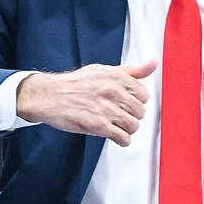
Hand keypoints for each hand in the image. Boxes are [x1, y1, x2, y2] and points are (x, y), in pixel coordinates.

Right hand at [16, 60, 156, 145]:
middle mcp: (114, 92)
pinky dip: (121, 140)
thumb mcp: (104, 70)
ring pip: (134, 126)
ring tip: (115, 125)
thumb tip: (153, 64)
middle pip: (140, 112)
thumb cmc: (75, 83)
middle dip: (131, 115)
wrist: (49, 95)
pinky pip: (123, 138)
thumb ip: (131, 70)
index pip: (144, 95)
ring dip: (126, 128)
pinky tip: (114, 135)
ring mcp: (107, 109)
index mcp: (117, 77)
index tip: (126, 103)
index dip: (136, 101)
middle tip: (119, 115)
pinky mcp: (99, 126)